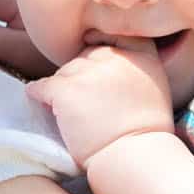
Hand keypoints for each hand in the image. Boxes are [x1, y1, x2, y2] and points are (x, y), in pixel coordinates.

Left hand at [25, 37, 173, 166]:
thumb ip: (134, 68)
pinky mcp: (66, 89)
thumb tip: (111, 63)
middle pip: (85, 56)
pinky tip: (43, 105)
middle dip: (83, 76)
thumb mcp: (154, 89)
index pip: (116, 34)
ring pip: (64, 73)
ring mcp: (88, 71)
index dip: (103, 44)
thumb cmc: (144, 135)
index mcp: (141, 56)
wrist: (133, 159)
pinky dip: (39, 95)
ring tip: (75, 114)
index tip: (99, 61)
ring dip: (64, 90)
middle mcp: (115, 57)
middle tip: (88, 103)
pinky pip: (41, 86)